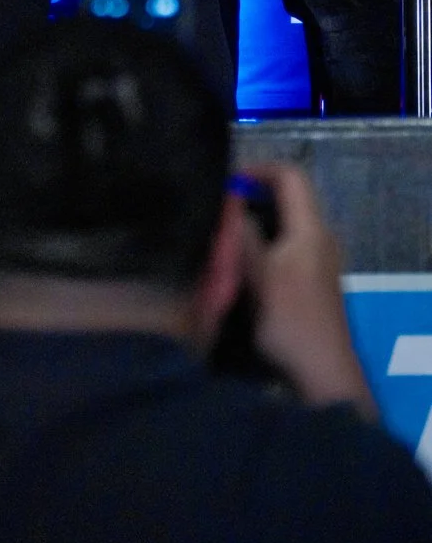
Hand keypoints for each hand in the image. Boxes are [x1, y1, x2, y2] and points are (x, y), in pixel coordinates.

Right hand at [240, 161, 375, 418]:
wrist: (322, 373)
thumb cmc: (290, 320)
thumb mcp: (259, 275)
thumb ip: (243, 235)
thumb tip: (229, 203)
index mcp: (311, 228)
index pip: (290, 175)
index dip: (258, 169)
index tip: (226, 180)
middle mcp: (319, 238)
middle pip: (288, 197)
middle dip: (253, 195)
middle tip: (218, 205)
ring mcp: (317, 261)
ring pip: (285, 223)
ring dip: (256, 220)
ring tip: (222, 230)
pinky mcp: (310, 281)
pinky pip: (286, 245)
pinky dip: (263, 242)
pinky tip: (239, 260)